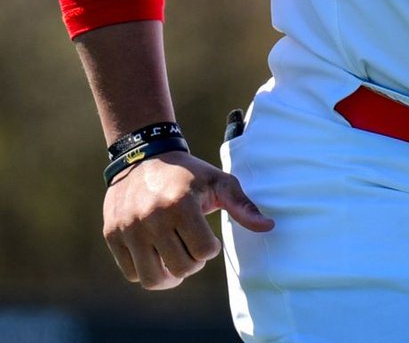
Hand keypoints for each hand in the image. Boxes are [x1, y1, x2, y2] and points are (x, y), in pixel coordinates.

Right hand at [104, 152, 273, 289]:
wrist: (143, 156)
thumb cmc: (188, 174)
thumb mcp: (218, 181)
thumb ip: (242, 205)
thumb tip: (269, 226)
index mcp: (181, 204)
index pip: (203, 254)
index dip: (210, 249)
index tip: (207, 238)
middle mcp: (152, 217)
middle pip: (180, 269)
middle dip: (192, 263)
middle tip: (191, 248)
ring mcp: (129, 228)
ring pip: (152, 278)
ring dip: (169, 275)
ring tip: (175, 260)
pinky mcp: (112, 234)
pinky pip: (131, 272)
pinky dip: (146, 270)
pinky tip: (156, 254)